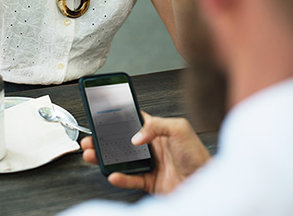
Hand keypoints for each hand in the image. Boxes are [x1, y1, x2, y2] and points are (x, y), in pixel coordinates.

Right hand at [81, 112, 210, 194]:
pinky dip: (120, 178)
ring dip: (105, 158)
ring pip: (121, 160)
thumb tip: (136, 135)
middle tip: (91, 138)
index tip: (102, 115)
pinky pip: (130, 179)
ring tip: (92, 154)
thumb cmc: (198, 155)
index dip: (118, 117)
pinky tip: (112, 174)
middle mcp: (151, 146)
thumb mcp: (179, 128)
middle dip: (104, 140)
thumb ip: (157, 125)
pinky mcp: (149, 182)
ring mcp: (149, 164)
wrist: (206, 183)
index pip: (133, 120)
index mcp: (157, 130)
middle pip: (121, 141)